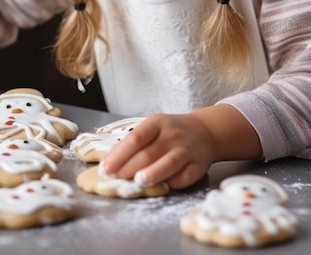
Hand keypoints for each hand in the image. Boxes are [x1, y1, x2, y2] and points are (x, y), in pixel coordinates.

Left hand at [99, 105, 260, 189]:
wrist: (204, 131)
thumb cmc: (170, 132)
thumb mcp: (152, 128)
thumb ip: (134, 142)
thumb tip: (111, 161)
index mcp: (156, 123)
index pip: (135, 138)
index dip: (119, 154)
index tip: (106, 168)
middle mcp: (172, 135)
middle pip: (149, 152)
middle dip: (130, 167)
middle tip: (115, 179)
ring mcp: (187, 150)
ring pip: (169, 162)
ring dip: (153, 173)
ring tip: (138, 182)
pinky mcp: (199, 165)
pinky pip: (185, 176)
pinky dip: (173, 182)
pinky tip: (161, 187)